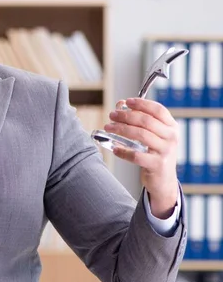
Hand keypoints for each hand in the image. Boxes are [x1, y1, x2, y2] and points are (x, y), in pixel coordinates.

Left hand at [103, 97, 178, 217]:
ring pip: (140, 135)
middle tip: (112, 115)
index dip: (142, 103)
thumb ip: (140, 120)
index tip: (126, 102)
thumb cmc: (155, 154)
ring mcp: (166, 151)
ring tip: (108, 127)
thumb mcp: (154, 136)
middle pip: (146, 121)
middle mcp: (171, 137)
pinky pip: (136, 155)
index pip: (158, 110)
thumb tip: (120, 104)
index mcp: (172, 127)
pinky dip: (123, 151)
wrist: (164, 180)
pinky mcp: (158, 164)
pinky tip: (114, 149)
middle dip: (126, 115)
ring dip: (121, 129)